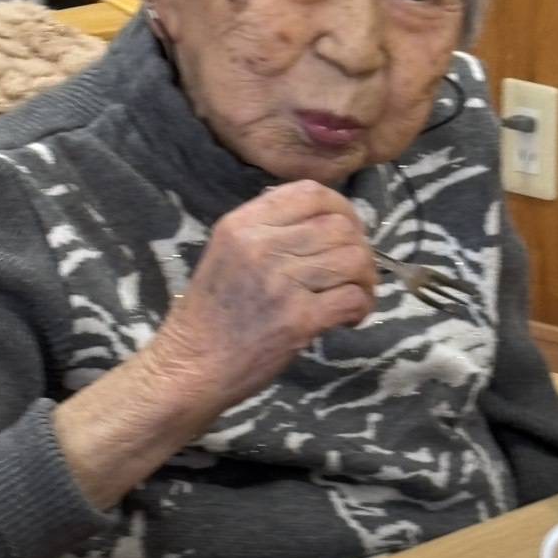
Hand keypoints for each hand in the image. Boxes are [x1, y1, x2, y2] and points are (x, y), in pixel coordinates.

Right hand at [147, 180, 375, 418]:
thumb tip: (329, 220)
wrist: (191, 366)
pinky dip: (362, 307)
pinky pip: (352, 297)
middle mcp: (261, 245)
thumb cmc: (213, 313)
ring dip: (366, 279)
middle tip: (356, 272)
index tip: (348, 230)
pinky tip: (349, 318)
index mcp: (242, 224)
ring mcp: (280, 282)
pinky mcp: (297, 319)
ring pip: (353, 259)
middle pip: (340, 226)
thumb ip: (270, 230)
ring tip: (356, 296)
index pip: (311, 191)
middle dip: (360, 247)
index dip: (343, 208)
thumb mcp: (228, 252)